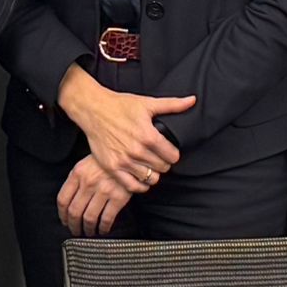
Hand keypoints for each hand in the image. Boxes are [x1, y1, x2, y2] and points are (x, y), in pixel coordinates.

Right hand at [57, 65, 191, 185]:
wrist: (93, 110)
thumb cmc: (120, 106)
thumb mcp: (148, 103)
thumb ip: (172, 105)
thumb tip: (192, 101)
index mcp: (148, 136)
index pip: (173, 156)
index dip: (173, 154)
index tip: (169, 151)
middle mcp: (137, 151)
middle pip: (163, 168)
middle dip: (164, 163)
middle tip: (158, 157)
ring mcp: (124, 161)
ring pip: (150, 178)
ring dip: (153, 173)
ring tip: (149, 165)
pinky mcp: (112, 168)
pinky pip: (132, 186)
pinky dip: (140, 185)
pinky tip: (140, 176)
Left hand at [58, 155, 134, 236]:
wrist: (129, 155)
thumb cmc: (105, 161)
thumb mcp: (85, 164)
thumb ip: (75, 181)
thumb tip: (68, 204)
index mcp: (77, 173)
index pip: (63, 200)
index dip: (62, 215)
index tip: (65, 221)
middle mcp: (88, 183)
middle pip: (74, 212)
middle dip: (74, 225)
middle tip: (76, 231)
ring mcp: (104, 190)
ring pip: (89, 218)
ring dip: (88, 229)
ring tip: (89, 232)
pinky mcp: (119, 197)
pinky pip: (107, 218)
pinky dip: (103, 227)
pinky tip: (103, 229)